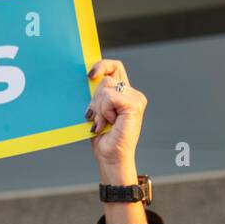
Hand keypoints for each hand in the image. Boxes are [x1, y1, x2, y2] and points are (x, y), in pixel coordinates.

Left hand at [85, 58, 146, 182]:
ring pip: (106, 87)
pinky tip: (108, 123)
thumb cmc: (103, 138)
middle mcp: (132, 94)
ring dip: (99, 108)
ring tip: (102, 123)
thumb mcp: (96, 111)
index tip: (90, 76)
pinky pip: (109, 97)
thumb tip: (88, 79)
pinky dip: (104, 111)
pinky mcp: (134, 105)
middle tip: (96, 118)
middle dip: (95, 99)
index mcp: (124, 93)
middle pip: (107, 78)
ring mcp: (135, 99)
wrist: (111, 158)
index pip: (115, 67)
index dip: (102, 65)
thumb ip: (96, 95)